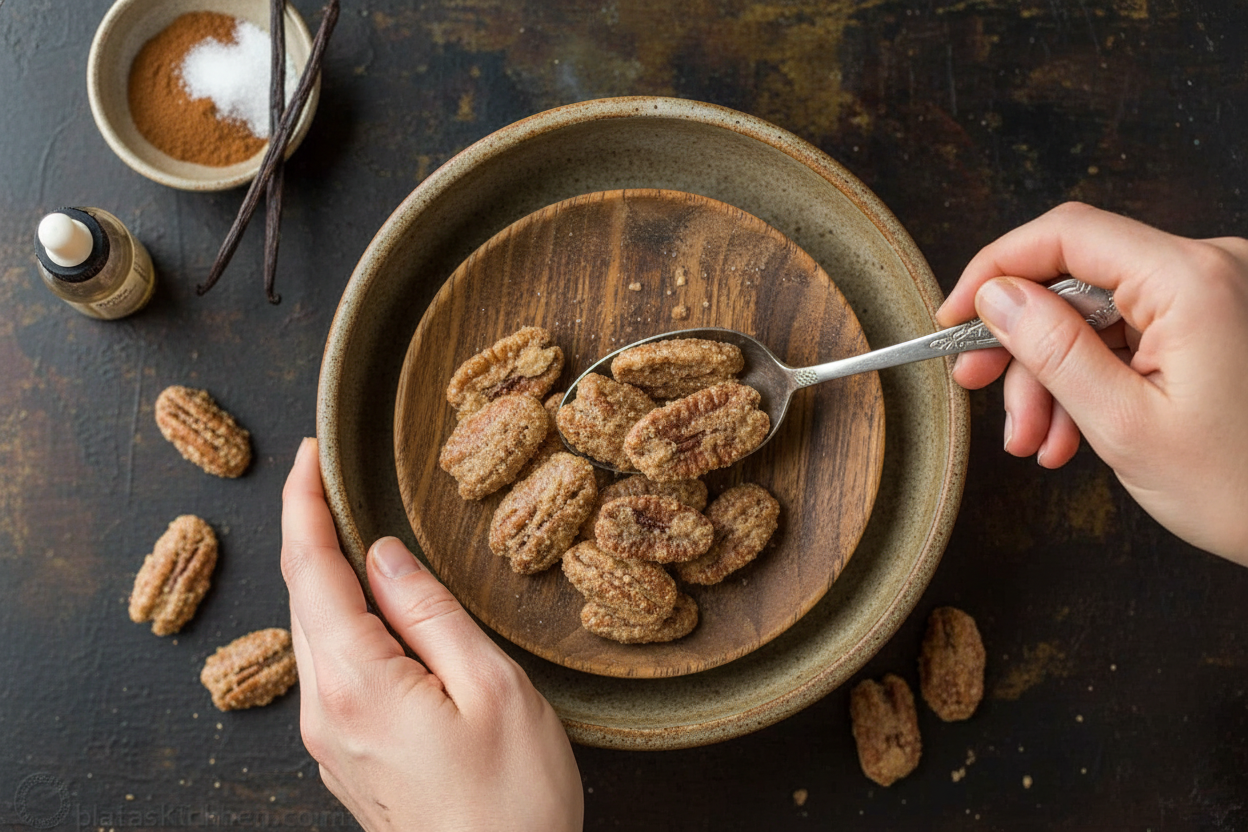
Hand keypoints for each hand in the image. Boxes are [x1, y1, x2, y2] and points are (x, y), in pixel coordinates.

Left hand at [280, 438, 583, 831]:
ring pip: (315, 635)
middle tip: (332, 478)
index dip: (306, 505)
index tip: (311, 454)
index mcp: (357, 683)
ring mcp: (329, 740)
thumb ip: (430, 612)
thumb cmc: (513, 802)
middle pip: (304, 599)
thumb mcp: (491, 687)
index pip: (311, 570)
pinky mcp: (346, 758)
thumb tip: (384, 554)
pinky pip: (332, 670)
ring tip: (351, 531)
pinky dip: (343, 622)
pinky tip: (372, 610)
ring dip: (326, 576)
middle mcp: (324, 711)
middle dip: (312, 532)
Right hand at [936, 202, 1247, 564]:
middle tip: (976, 386)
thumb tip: (995, 296)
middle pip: (1074, 280)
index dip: (994, 269)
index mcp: (1191, 281)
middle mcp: (1207, 270)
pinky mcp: (1212, 322)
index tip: (953, 317)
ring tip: (1036, 442)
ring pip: (1093, 315)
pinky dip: (1089, 380)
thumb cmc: (1243, 488)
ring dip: (1051, 377)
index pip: (1066, 234)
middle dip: (1021, 342)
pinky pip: (1127, 334)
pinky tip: (1069, 433)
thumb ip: (1052, 352)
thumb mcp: (1124, 425)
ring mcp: (1212, 295)